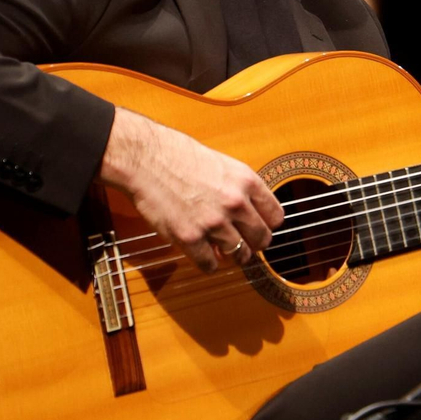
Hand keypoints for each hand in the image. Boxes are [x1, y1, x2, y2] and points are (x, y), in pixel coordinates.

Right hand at [100, 108, 284, 272]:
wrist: (145, 158)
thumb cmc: (178, 155)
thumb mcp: (221, 163)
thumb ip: (238, 188)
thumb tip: (248, 212)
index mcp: (246, 181)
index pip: (276, 216)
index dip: (268, 224)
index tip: (259, 227)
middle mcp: (235, 203)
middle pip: (262, 239)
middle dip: (254, 244)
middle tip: (244, 244)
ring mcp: (213, 222)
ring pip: (240, 254)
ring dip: (233, 256)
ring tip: (223, 251)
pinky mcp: (190, 238)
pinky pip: (210, 264)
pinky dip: (208, 264)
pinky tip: (203, 255)